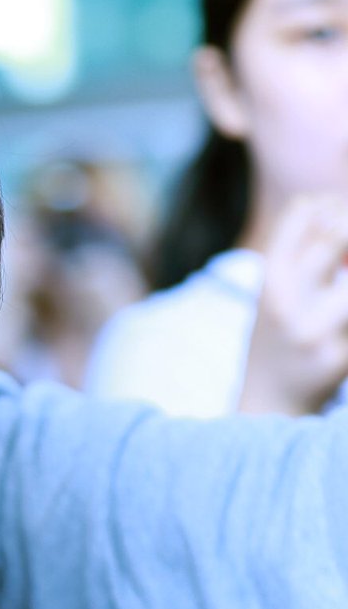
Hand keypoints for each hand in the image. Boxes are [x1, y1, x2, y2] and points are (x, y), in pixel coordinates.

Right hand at [239, 195, 347, 414]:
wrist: (269, 404)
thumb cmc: (279, 337)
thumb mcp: (275, 291)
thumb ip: (304, 253)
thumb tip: (337, 209)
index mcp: (269, 278)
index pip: (306, 211)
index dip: (335, 204)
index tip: (341, 214)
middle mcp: (286, 301)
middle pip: (337, 236)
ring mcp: (316, 331)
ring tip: (343, 284)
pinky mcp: (340, 359)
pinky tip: (346, 316)